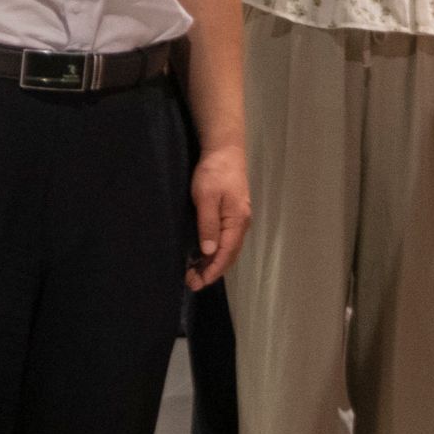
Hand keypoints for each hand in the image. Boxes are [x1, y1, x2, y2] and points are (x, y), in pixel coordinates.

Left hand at [187, 143, 250, 288]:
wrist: (225, 150)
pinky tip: (202, 255)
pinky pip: (226, 240)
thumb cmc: (214, 172)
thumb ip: (208, 225)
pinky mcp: (233, 214)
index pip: (226, 254)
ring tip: (194, 272)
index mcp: (237, 221)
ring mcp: (239, 219)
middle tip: (191, 282)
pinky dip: (215, 252)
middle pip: (229, 255)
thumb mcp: (206, 198)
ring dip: (213, 263)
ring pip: (228, 249)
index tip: (197, 282)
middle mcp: (241, 224)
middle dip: (212, 271)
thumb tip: (209, 251)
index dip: (212, 271)